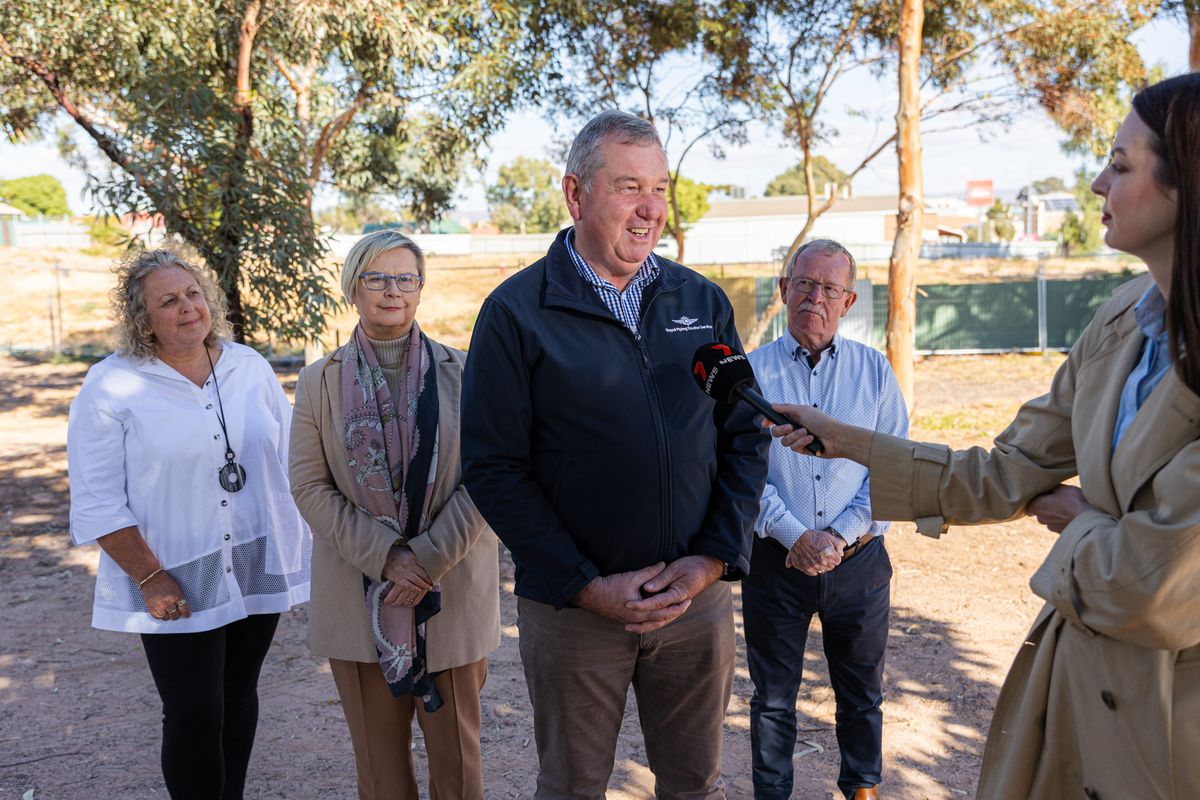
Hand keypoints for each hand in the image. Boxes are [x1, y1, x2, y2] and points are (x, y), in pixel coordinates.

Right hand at [141, 571, 190, 621]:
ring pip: (167, 618)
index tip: (187, 614)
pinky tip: (161, 612)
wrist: (150, 578)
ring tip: (168, 611)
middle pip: (176, 616)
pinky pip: (157, 617)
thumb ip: (179, 598)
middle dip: (177, 614)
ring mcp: (159, 606)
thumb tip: (183, 607)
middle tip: (177, 612)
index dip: (186, 614)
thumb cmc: (164, 581)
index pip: (184, 610)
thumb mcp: (176, 588)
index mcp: (177, 596)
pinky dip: (160, 616)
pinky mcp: (151, 608)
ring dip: (168, 615)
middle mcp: (168, 603)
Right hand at [382, 545, 432, 606]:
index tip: (437, 573)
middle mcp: (408, 564)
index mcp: (412, 556)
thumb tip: (427, 559)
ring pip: (417, 580)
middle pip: (423, 574)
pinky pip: (408, 585)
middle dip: (429, 579)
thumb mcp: (407, 550)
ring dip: (424, 585)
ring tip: (429, 588)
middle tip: (434, 583)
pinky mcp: (397, 579)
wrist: (382, 556)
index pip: (425, 565)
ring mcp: (403, 572)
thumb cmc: (396, 552)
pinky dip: (414, 588)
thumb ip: (416, 555)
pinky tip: (419, 590)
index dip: (432, 570)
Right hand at [572, 562, 691, 632]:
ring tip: (675, 609)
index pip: (664, 612)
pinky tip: (658, 614)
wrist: (590, 594)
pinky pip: (644, 622)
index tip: (688, 599)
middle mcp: (637, 619)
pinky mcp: (626, 618)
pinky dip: (654, 619)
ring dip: (665, 617)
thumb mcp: (632, 577)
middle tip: (686, 605)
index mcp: (640, 612)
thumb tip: (663, 564)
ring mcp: (631, 620)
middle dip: (675, 612)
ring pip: (653, 623)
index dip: (678, 606)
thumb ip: (650, 572)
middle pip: (661, 620)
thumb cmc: (611, 586)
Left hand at [622, 555, 724, 633]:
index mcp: (678, 594)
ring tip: (630, 627)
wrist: (709, 568)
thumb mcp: (676, 568)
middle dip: (641, 621)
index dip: (641, 604)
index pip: (656, 603)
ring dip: (646, 626)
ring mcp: (679, 606)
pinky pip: (664, 618)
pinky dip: (653, 623)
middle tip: (625, 623)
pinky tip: (642, 623)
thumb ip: (661, 579)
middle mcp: (679, 604)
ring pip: (661, 621)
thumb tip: (647, 588)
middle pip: (658, 617)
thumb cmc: (693, 565)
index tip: (627, 604)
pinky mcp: (677, 605)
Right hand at [785, 530, 844, 575]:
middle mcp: (821, 562)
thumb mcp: (829, 537)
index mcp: (829, 555)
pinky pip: (813, 573)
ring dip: (821, 565)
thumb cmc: (814, 536)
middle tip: (824, 554)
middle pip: (831, 567)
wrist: (798, 536)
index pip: (837, 561)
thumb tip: (841, 554)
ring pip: (822, 570)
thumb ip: (838, 545)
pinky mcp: (805, 568)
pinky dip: (813, 569)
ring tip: (817, 556)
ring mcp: (813, 566)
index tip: (831, 552)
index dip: (835, 556)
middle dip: (829, 561)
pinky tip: (812, 562)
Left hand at [1026, 485, 1092, 533]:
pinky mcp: (1060, 532)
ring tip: (1068, 506)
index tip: (1044, 493)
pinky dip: (1063, 520)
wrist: (1088, 520)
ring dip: (1056, 513)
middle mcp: (1040, 518)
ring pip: (1050, 517)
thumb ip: (1052, 489)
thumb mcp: (1062, 488)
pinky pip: (1059, 524)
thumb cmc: (1073, 501)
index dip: (1037, 498)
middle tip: (1058, 498)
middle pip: (1040, 510)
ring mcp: (1050, 527)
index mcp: (1036, 506)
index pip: (1029, 502)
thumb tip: (1050, 488)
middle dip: (1046, 505)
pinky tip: (1072, 514)